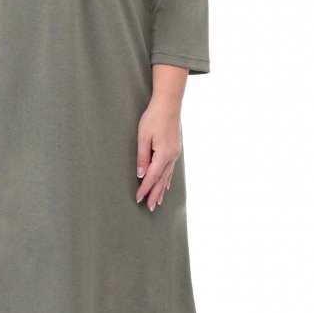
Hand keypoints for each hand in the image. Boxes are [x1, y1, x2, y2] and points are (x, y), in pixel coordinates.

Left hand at [136, 65, 187, 210]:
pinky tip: (167, 185)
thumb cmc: (153, 118)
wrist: (168, 104)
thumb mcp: (143, 137)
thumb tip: (141, 174)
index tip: (138, 198)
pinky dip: (168, 179)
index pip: (152, 177)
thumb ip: (142, 157)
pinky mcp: (175, 149)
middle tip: (149, 207)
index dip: (145, 189)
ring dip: (162, 189)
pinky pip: (171, 169)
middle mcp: (172, 156)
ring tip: (157, 201)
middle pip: (161, 180)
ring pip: (167, 176)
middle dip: (155, 194)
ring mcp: (175, 153)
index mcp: (163, 154)